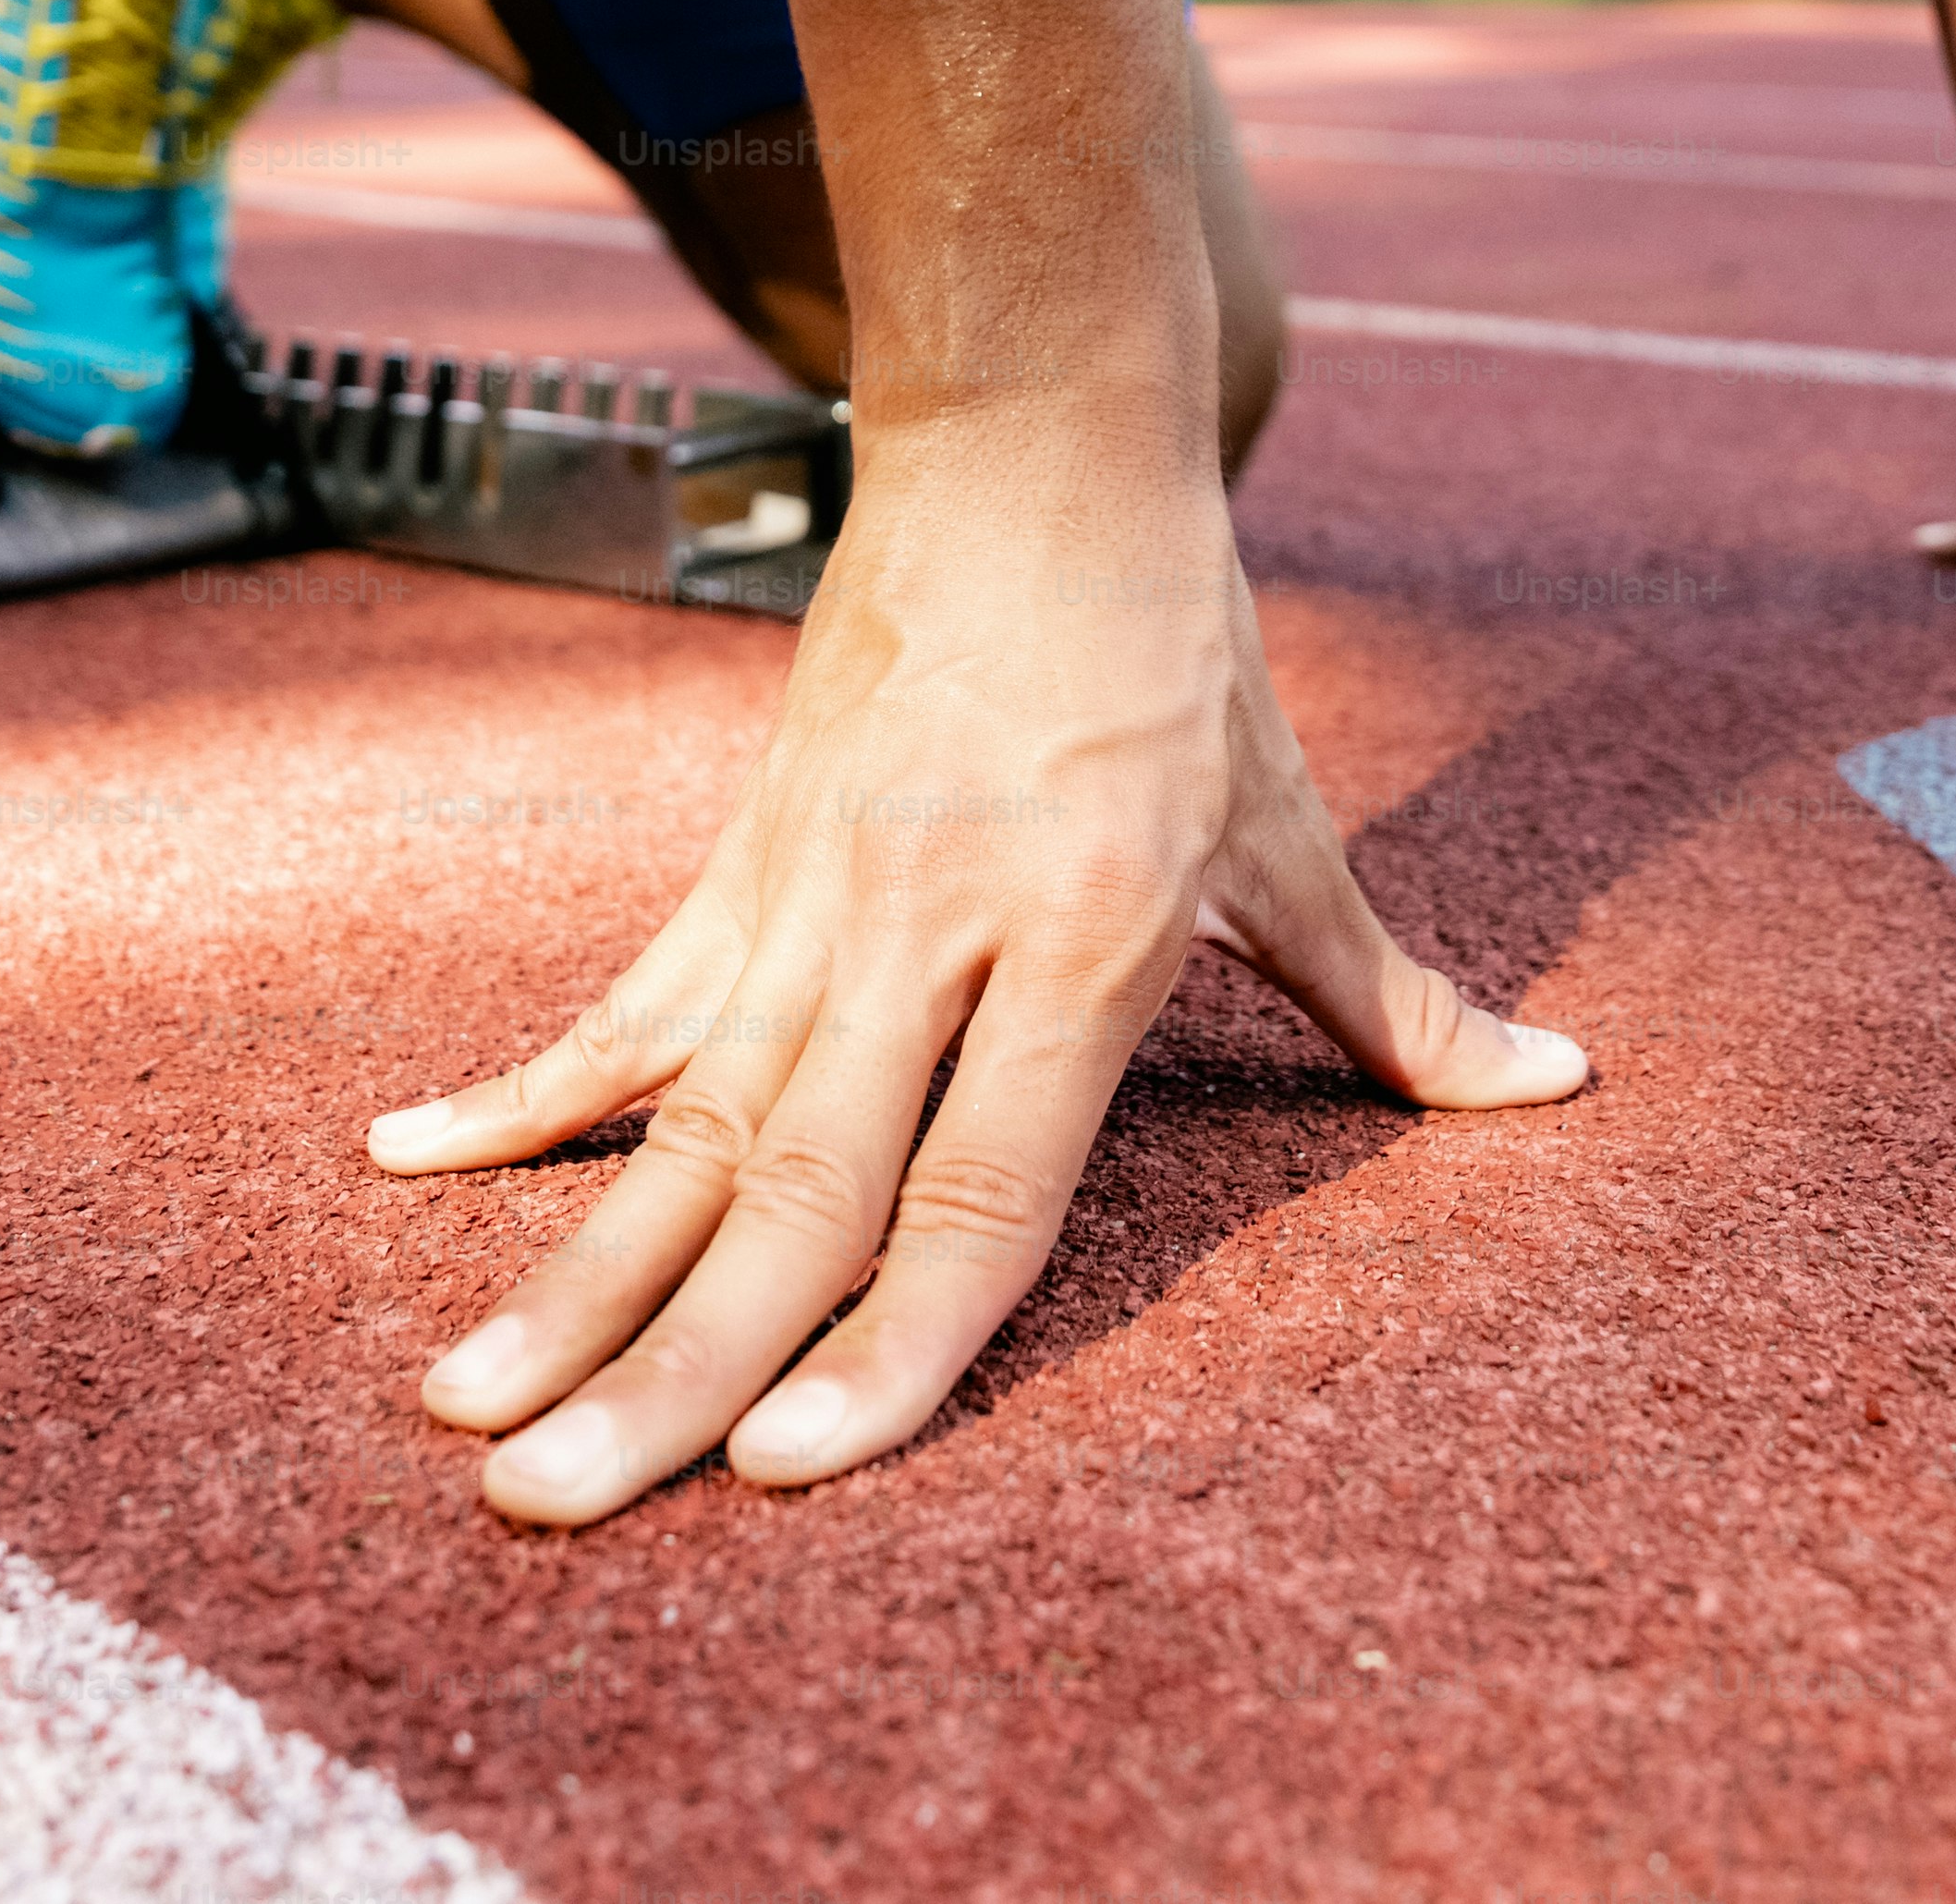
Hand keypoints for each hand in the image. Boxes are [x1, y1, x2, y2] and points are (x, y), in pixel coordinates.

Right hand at [364, 449, 1584, 1525]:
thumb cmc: (1179, 647)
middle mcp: (933, 933)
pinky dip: (516, 1094)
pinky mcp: (742, 858)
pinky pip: (622, 1005)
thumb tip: (1554, 1094)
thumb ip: (1395, 998)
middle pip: (791, 1193)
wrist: (1035, 442)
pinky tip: (401, 1162)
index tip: (782, 1473)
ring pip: (681, 1127)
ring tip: (467, 1418)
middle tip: (548, 1513)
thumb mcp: (1294, 828)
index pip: (980, 1195)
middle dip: (668, 1373)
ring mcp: (814, 896)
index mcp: (1086, 939)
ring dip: (567, 1279)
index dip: (889, 1346)